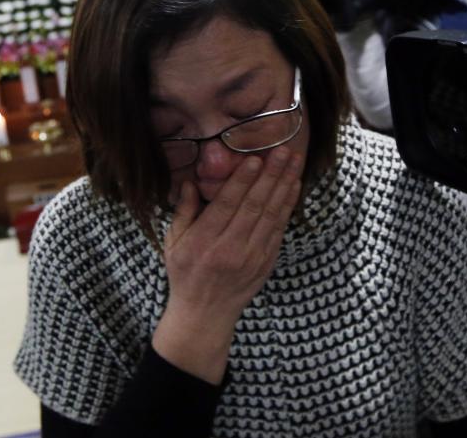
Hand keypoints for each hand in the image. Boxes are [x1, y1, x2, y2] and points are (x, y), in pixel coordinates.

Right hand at [152, 145, 302, 383]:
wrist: (205, 315)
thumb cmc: (185, 275)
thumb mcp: (173, 243)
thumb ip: (183, 212)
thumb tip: (190, 182)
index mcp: (203, 243)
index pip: (227, 206)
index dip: (242, 181)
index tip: (255, 159)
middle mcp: (230, 249)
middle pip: (254, 206)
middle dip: (270, 175)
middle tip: (282, 151)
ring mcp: (252, 257)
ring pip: (272, 215)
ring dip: (284, 185)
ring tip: (293, 162)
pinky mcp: (266, 263)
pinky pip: (279, 229)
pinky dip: (288, 206)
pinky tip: (293, 187)